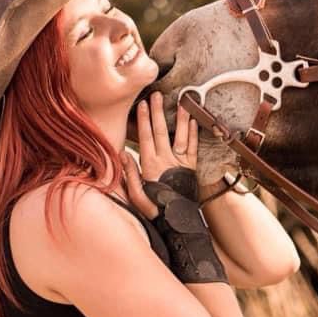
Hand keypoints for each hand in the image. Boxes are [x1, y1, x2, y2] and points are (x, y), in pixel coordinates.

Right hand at [120, 90, 198, 218]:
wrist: (177, 222)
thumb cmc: (154, 209)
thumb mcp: (136, 195)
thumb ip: (129, 173)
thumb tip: (122, 153)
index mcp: (150, 166)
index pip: (145, 137)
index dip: (143, 120)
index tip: (142, 104)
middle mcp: (166, 161)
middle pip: (161, 132)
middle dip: (157, 112)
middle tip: (157, 94)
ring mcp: (180, 163)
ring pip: (180, 136)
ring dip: (180, 118)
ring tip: (182, 102)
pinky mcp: (191, 168)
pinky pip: (192, 148)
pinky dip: (193, 134)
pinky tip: (194, 121)